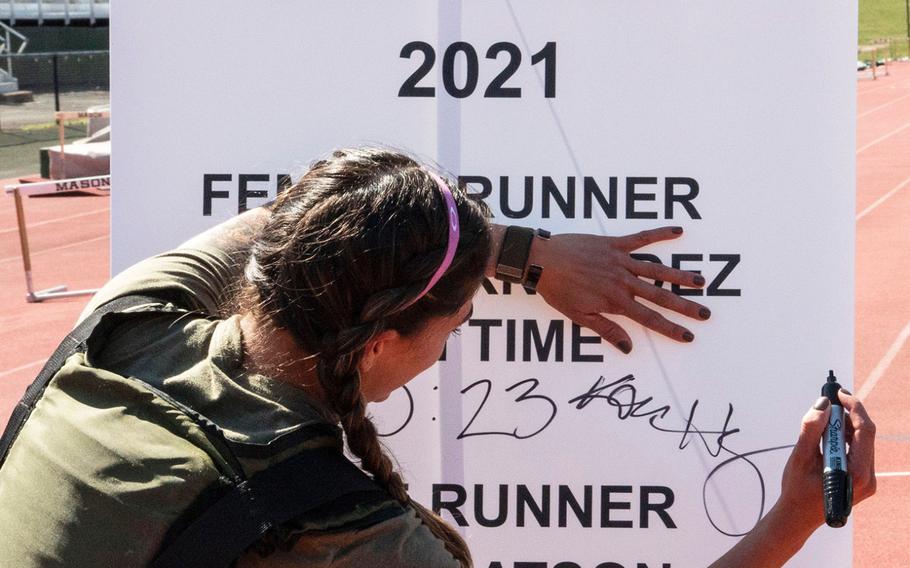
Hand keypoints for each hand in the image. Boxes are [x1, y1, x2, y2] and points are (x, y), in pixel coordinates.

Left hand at [530, 226, 709, 352]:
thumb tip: (628, 347)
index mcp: (615, 301)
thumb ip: (606, 329)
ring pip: (657, 269)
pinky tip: (677, 230)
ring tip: (701, 281)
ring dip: (680, 275)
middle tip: (705, 313)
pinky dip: (659, 233)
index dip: (670, 328)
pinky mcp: (614, 244)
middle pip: (660, 295)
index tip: (688, 335)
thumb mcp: (578, 316)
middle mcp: (623, 281)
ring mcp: (620, 261)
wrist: (541, 260)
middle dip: (684, 306)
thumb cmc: (557, 290)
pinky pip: (641, 238)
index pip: (649, 318)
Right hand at [708, 392, 876, 567]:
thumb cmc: (797, 490)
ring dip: (845, 425)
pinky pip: (858, 449)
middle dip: (848, 414)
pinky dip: (844, 436)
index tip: (838, 393)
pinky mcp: (861, 478)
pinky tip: (828, 434)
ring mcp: (867, 479)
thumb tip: (823, 404)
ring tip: (824, 418)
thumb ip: (812, 429)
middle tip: (829, 401)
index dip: (853, 407)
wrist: (797, 516)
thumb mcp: (800, 457)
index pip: (865, 430)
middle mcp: (868, 477)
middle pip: (866, 434)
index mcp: (857, 473)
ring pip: (863, 440)